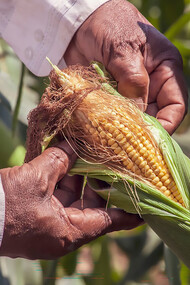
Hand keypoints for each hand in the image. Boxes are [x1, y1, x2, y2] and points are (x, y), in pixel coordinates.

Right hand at [0, 141, 141, 258]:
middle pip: (93, 207)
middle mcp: (63, 232)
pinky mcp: (38, 216)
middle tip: (112, 164)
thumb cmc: (5, 206)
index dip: (130, 211)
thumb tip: (73, 145)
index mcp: (70, 231)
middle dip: (100, 184)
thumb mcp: (36, 179)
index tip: (146, 204)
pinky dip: (63, 181)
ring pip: (74, 199)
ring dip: (79, 178)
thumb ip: (59, 161)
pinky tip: (66, 161)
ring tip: (88, 156)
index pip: (111, 221)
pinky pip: (58, 198)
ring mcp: (50, 225)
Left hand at [64, 0, 187, 134]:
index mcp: (165, 70)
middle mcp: (151, 85)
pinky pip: (114, 116)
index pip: (176, 105)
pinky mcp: (111, 97)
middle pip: (154, 117)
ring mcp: (130, 92)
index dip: (167, 125)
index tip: (150, 140)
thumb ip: (133, 80)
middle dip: (142, 132)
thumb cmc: (108, 25)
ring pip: (133, 120)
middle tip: (125, 147)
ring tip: (110, 141)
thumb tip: (136, 114)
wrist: (79, 23)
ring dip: (122, 131)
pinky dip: (107, 125)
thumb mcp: (123, 48)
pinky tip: (98, 132)